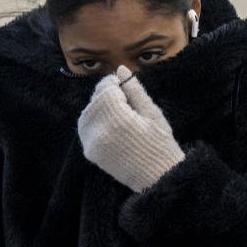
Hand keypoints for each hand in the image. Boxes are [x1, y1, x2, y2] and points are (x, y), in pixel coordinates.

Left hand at [77, 65, 184, 191]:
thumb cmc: (161, 143)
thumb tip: (121, 68)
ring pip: (87, 113)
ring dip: (98, 107)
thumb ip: (134, 90)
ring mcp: (94, 144)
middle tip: (121, 97)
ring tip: (117, 111)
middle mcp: (102, 132)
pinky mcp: (91, 153)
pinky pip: (85, 129)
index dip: (113, 82)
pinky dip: (94, 121)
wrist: (158, 178)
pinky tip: (109, 123)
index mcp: (120, 120)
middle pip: (95, 100)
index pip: (105, 89)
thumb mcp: (152, 113)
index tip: (122, 82)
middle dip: (105, 94)